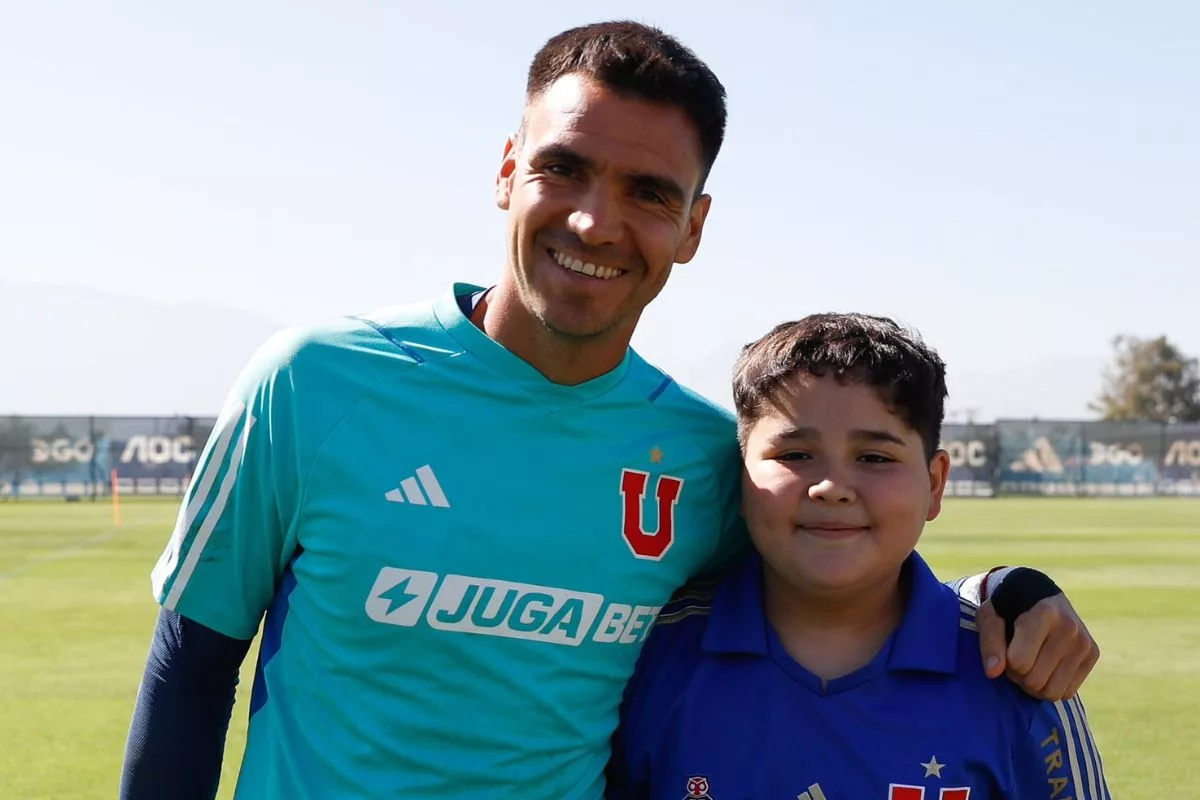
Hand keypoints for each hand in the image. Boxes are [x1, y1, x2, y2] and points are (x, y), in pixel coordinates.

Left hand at [976, 593, 1099, 700]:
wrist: (1040, 595)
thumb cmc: (1009, 608)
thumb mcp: (989, 616)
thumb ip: (990, 642)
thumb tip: (993, 672)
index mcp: (1044, 614)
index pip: (1019, 662)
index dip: (1006, 663)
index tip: (1005, 650)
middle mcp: (1069, 627)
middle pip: (1035, 680)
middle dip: (1019, 676)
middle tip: (1016, 659)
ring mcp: (1084, 642)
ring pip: (1052, 692)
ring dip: (1034, 685)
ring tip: (1030, 664)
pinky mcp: (1093, 654)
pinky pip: (1067, 693)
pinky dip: (1051, 686)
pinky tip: (1046, 668)